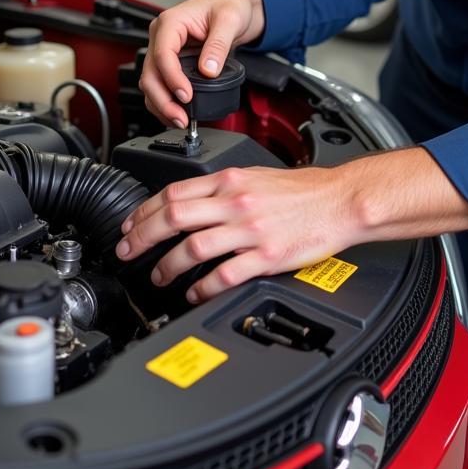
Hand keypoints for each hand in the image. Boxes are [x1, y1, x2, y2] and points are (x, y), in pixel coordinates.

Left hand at [114, 147, 467, 303]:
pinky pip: (224, 275)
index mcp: (230, 180)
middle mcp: (235, 202)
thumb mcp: (255, 175)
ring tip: (157, 276)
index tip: (129, 225)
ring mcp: (250, 230)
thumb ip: (221, 188)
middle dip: (141, 236)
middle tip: (126, 251)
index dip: (144, 211)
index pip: (173, 193)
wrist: (341, 201)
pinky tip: (193, 292)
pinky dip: (202, 287)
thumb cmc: (303, 191)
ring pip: (192, 247)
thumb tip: (188, 202)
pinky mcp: (266, 256)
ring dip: (167, 265)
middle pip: (173, 217)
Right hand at [140, 0, 264, 127]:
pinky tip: (178, 114)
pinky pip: (161, 85)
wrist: (236, 3)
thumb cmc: (230, 4)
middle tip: (181, 118)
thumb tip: (208, 71)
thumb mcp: (229, 20)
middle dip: (163, 100)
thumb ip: (218, 45)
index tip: (186, 96)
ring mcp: (165, 51)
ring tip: (180, 121)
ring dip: (162, 105)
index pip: (162, 54)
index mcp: (170, 22)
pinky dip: (166, 102)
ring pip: (151, 83)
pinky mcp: (173, 63)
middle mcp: (162, 37)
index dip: (172, 79)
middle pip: (150, 74)